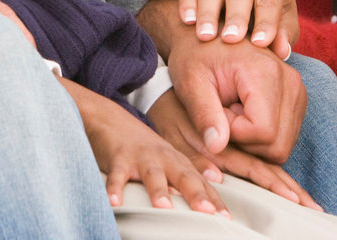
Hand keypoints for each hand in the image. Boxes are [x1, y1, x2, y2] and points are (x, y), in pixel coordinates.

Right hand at [62, 80, 225, 214]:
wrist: (111, 119)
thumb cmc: (142, 148)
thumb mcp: (166, 163)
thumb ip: (182, 182)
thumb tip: (202, 208)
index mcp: (177, 161)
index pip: (200, 183)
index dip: (213, 200)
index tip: (225, 217)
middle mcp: (164, 158)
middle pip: (183, 177)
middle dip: (196, 194)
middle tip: (207, 212)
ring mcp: (142, 157)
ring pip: (152, 175)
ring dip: (159, 191)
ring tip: (165, 208)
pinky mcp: (118, 158)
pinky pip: (117, 175)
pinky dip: (114, 188)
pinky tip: (114, 202)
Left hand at [166, 31, 306, 163]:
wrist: (208, 34)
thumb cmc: (194, 57)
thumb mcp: (190, 82)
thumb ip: (203, 114)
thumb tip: (217, 147)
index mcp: (266, 71)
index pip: (263, 132)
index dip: (233, 134)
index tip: (215, 112)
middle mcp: (290, 80)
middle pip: (277, 145)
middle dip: (245, 142)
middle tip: (221, 115)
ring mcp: (297, 90)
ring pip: (283, 145)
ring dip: (252, 140)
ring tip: (230, 112)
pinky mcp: (297, 98)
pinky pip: (284, 137)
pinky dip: (262, 136)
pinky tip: (242, 113)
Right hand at [178, 0, 298, 56]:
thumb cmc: (267, 12)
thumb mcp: (283, 22)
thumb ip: (284, 34)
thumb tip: (282, 50)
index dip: (266, 21)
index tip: (260, 43)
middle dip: (236, 17)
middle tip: (231, 39)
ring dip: (208, 14)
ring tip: (206, 37)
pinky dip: (187, 3)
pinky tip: (188, 21)